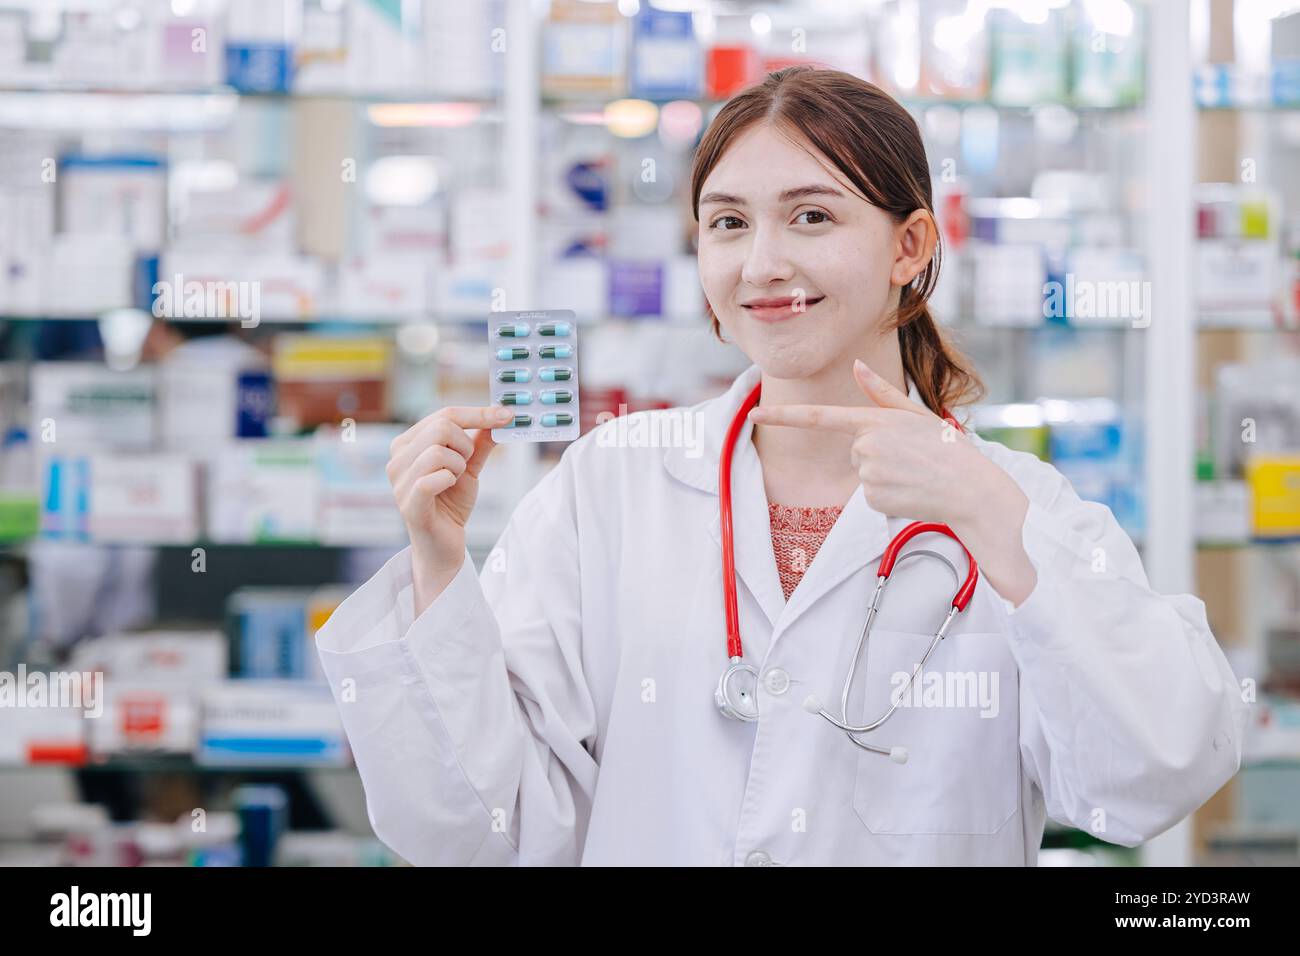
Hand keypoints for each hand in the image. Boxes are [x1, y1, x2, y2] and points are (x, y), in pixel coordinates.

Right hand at [387, 405, 512, 578]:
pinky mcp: (408, 503)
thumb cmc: (451, 504)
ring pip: (438, 451)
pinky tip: (448, 490)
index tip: (507, 415)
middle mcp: (397, 458)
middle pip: (441, 427)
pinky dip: (450, 481)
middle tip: (464, 466)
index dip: (479, 413)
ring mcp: (399, 481)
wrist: (444, 546)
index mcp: (408, 443)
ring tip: (454, 481)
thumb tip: (499, 417)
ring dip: (458, 466)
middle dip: (465, 446)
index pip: (445, 414)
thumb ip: (480, 443)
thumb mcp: (469, 468)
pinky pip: (433, 478)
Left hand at [748, 359, 1036, 605]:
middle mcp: (865, 444)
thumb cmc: (947, 448)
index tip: (753, 416)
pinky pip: (869, 496)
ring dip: (885, 475)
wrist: (971, 489)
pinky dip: (887, 495)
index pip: (819, 417)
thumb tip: (856, 364)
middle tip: (910, 457)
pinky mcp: (872, 498)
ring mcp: (867, 472)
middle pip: (854, 448)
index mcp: (874, 420)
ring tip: (913, 474)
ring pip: (862, 472)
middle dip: (877, 453)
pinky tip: (910, 491)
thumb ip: (881, 393)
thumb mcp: (915, 415)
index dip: (783, 417)